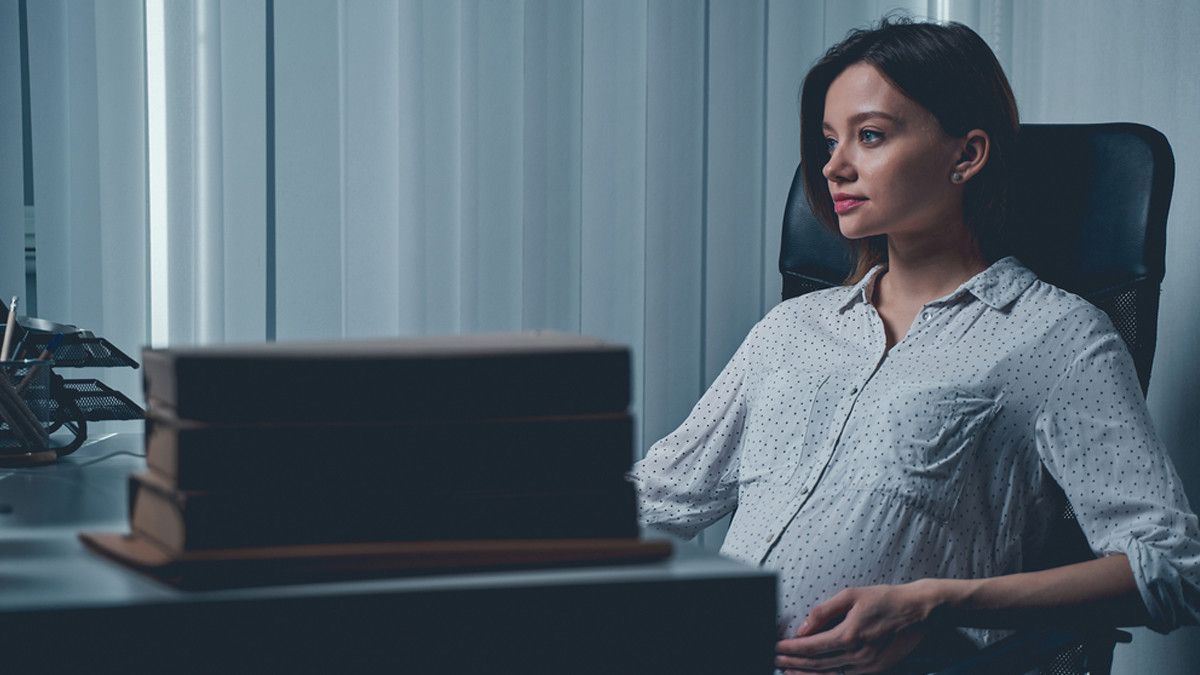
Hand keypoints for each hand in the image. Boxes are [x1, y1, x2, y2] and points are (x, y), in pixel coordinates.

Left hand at [775, 582, 940, 673]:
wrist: (919, 611)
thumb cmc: (885, 599)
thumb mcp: (851, 595)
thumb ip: (824, 611)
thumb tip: (803, 627)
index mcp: (849, 635)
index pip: (811, 647)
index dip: (791, 649)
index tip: (776, 647)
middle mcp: (858, 655)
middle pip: (817, 664)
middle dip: (793, 662)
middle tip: (775, 659)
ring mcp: (868, 666)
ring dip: (806, 674)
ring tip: (788, 670)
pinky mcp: (876, 670)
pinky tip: (814, 674)